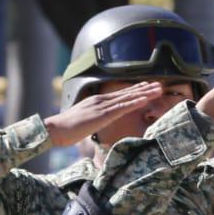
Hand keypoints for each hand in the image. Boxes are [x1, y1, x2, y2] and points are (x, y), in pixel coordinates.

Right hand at [44, 83, 163, 147]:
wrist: (54, 129)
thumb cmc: (65, 129)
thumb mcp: (82, 121)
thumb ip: (92, 120)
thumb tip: (97, 123)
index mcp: (96, 102)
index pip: (119, 95)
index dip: (134, 90)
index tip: (146, 86)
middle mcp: (101, 100)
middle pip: (126, 93)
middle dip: (144, 89)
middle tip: (158, 85)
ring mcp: (102, 106)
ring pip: (127, 98)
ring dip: (144, 94)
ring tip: (158, 90)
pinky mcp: (102, 115)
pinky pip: (122, 108)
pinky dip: (134, 103)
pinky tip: (145, 100)